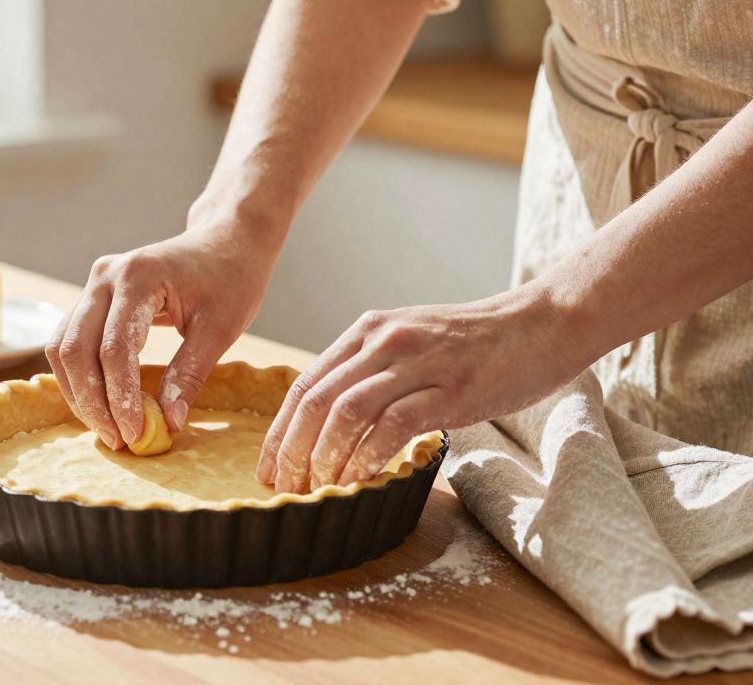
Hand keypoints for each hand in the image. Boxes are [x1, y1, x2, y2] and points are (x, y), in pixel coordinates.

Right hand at [46, 213, 280, 449]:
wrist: (225, 241)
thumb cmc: (230, 278)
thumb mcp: (220, 329)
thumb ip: (189, 374)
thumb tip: (168, 423)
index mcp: (138, 276)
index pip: (114, 349)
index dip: (120, 397)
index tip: (136, 433)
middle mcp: (105, 276)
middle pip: (75, 350)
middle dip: (92, 402)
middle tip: (119, 439)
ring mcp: (94, 284)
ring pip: (63, 348)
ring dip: (80, 393)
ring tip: (109, 429)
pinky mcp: (93, 297)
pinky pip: (70, 342)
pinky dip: (80, 377)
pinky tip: (101, 405)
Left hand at [256, 285, 587, 491]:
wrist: (543, 323)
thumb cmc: (478, 342)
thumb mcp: (411, 343)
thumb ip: (372, 372)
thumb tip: (334, 422)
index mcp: (367, 331)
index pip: (305, 384)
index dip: (281, 431)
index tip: (269, 468)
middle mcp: (383, 342)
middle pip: (316, 401)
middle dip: (293, 451)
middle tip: (286, 488)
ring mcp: (416, 364)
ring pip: (346, 413)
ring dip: (325, 458)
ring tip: (318, 490)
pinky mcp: (450, 389)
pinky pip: (393, 425)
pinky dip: (369, 456)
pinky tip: (360, 480)